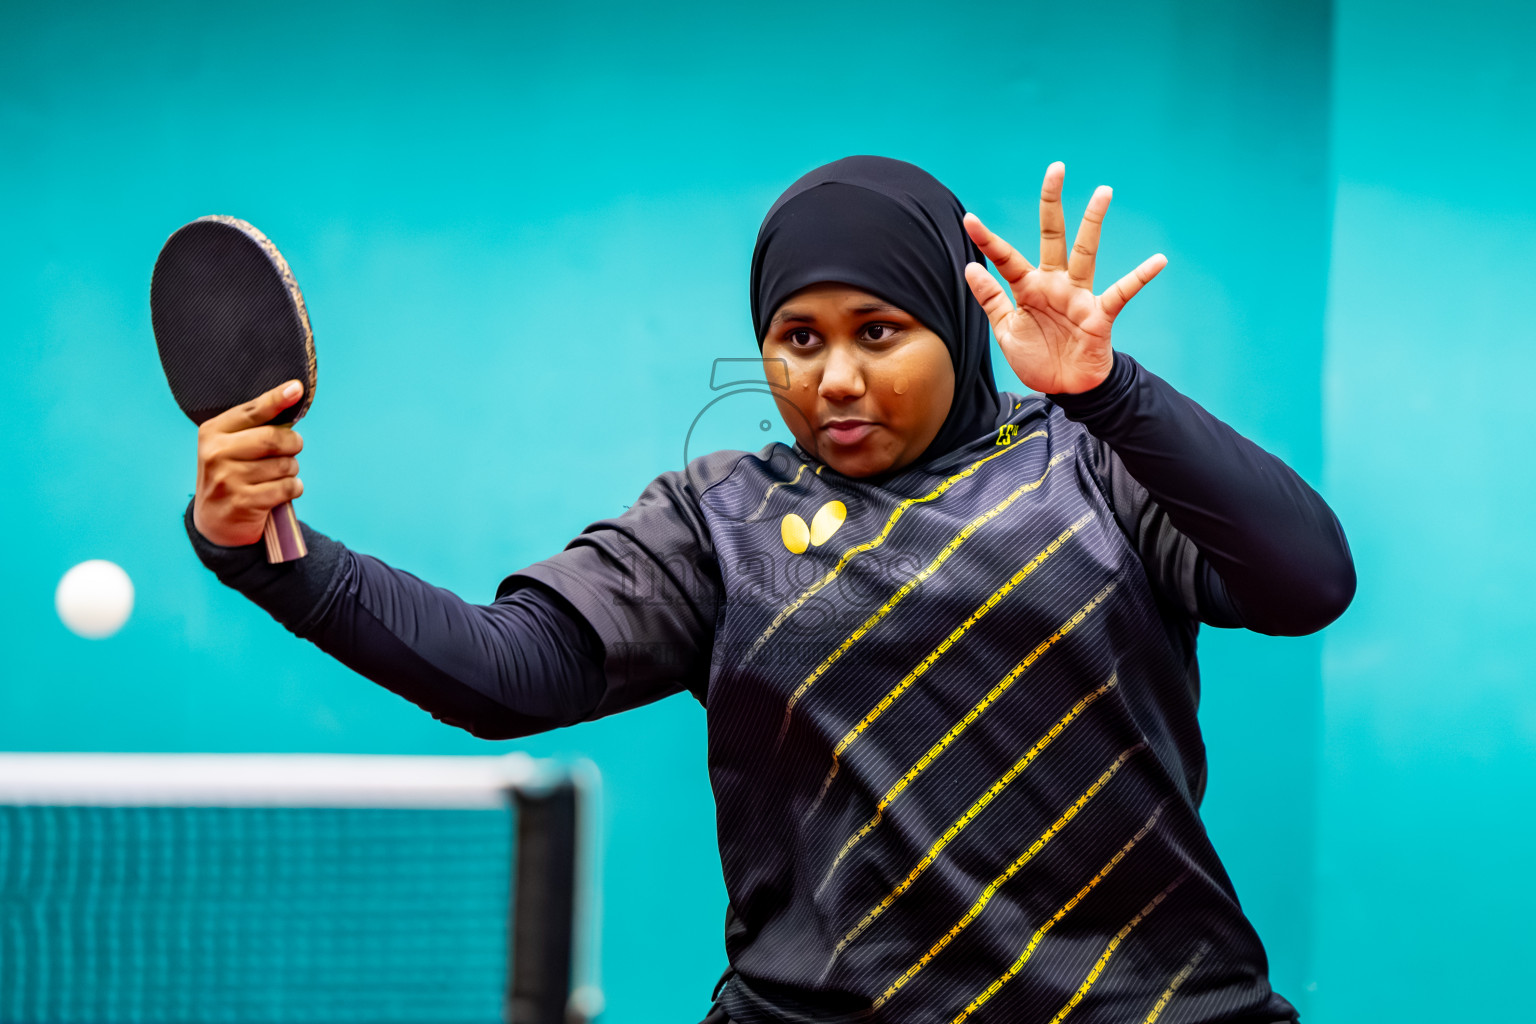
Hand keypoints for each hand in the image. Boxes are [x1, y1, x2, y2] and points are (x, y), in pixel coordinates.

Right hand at [192, 380, 305, 546]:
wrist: (213, 522)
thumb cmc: (231, 476)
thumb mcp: (230, 447)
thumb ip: (254, 427)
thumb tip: (292, 397)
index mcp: (212, 432)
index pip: (252, 411)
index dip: (277, 399)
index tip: (296, 389)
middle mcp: (216, 453)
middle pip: (273, 438)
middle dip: (293, 443)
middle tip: (293, 448)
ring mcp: (228, 479)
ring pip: (284, 465)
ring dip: (292, 469)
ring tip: (278, 475)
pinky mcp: (243, 502)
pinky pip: (287, 487)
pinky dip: (293, 488)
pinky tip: (284, 491)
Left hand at [962, 162, 1166, 394]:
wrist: (1065, 390)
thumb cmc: (1037, 358)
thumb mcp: (1006, 331)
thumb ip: (991, 299)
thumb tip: (970, 266)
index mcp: (1028, 288)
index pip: (1006, 258)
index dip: (987, 240)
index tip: (970, 219)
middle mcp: (1055, 284)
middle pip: (1052, 236)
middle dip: (1052, 204)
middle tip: (1056, 169)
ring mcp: (1079, 296)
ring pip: (1086, 252)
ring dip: (1093, 223)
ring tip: (1103, 192)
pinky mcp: (1100, 315)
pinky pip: (1122, 291)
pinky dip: (1140, 277)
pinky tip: (1158, 260)